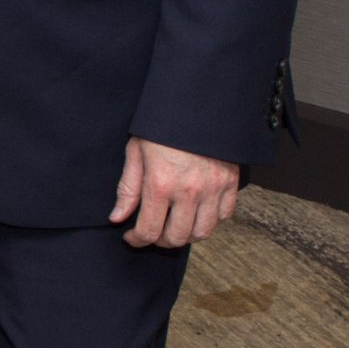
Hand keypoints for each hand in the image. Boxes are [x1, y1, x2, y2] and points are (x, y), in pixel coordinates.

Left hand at [109, 137, 239, 248]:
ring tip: (174, 226)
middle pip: (177, 238)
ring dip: (186, 235)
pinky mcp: (231, 183)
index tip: (132, 237)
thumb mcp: (136, 152)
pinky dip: (210, 221)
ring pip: (202, 232)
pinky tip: (196, 213)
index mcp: (161, 184)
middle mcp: (189, 191)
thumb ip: (127, 189)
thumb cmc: (161, 128)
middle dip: (160, 241)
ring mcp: (213, 189)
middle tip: (152, 233)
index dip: (137, 240)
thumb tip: (118, 218)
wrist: (196, 106)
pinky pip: (224, 216)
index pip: (149, 230)